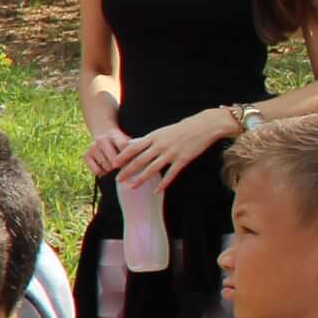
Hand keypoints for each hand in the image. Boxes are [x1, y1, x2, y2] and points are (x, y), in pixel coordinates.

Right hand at [85, 127, 140, 178]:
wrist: (102, 137)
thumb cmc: (120, 143)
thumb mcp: (128, 141)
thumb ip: (135, 149)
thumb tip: (145, 162)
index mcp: (113, 134)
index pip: (124, 147)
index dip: (129, 156)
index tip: (133, 162)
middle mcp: (101, 139)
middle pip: (115, 159)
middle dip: (120, 165)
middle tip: (122, 165)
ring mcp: (92, 147)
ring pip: (107, 166)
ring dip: (112, 169)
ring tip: (114, 165)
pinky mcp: (85, 155)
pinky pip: (97, 171)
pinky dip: (103, 173)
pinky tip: (106, 168)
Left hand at [121, 109, 240, 191]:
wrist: (204, 126)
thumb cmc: (181, 128)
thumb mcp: (162, 131)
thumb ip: (148, 140)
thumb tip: (132, 145)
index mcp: (154, 137)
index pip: (133, 147)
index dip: (122, 156)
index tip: (113, 164)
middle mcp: (160, 145)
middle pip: (139, 160)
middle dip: (127, 171)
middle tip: (117, 180)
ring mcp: (171, 153)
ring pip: (152, 169)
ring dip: (141, 179)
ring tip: (131, 187)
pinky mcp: (183, 159)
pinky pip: (170, 174)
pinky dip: (163, 183)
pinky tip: (156, 191)